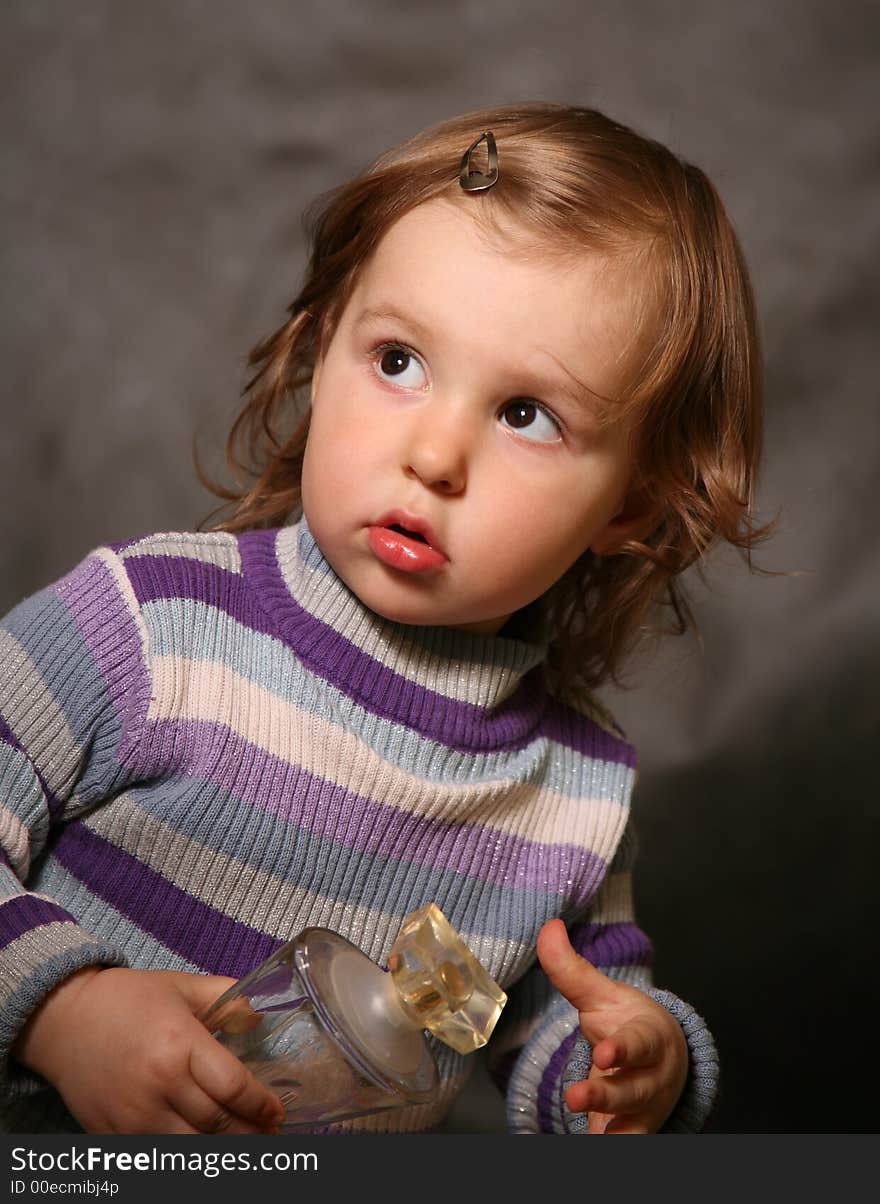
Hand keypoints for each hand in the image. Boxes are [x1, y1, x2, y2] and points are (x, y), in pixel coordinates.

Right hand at [13, 966, 284, 1134]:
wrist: (63, 1019)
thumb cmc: (126, 999)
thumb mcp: (181, 986)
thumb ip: (225, 998)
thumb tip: (258, 1016)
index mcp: (179, 1044)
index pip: (233, 1087)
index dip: (261, 1105)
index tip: (276, 1111)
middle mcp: (158, 1085)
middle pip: (217, 1125)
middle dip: (250, 1134)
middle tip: (270, 1136)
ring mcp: (133, 1117)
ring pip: (192, 1150)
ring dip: (222, 1152)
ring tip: (244, 1146)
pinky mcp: (113, 1136)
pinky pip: (159, 1158)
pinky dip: (185, 1159)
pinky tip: (204, 1150)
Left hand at [537, 919, 687, 1133]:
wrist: (667, 1063)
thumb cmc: (629, 1024)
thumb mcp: (602, 996)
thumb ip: (571, 968)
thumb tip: (548, 927)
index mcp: (648, 1039)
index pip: (638, 1043)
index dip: (622, 1049)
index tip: (605, 1052)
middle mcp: (650, 1079)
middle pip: (630, 1090)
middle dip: (605, 1095)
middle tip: (575, 1097)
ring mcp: (643, 1112)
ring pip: (628, 1126)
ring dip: (608, 1131)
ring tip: (578, 1125)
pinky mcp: (631, 1135)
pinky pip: (623, 1145)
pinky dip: (608, 1147)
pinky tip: (590, 1147)